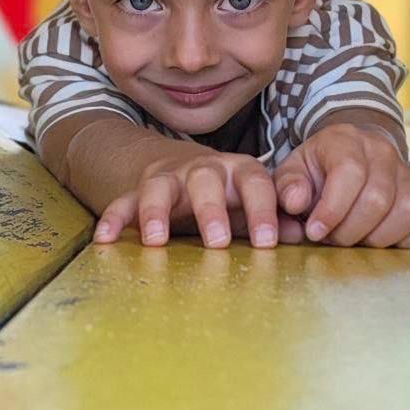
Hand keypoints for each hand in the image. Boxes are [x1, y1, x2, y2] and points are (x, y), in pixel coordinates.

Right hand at [93, 151, 304, 249]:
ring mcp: (169, 178)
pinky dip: (114, 218)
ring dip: (157, 212)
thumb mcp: (252, 202)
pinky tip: (105, 239)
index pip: (254, 182)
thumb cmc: (229, 194)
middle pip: (206, 179)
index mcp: (238, 171)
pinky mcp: (140, 190)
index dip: (263, 210)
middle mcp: (203, 169)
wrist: (184, 167)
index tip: (269, 242)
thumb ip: (274, 218)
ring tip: (156, 240)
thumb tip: (303, 233)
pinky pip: (123, 201)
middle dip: (211, 210)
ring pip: (161, 187)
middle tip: (217, 242)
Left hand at [273, 122, 409, 247]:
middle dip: (350, 231)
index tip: (315, 232)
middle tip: (332, 239)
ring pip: (408, 211)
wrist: (355, 153)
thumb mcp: (294, 168)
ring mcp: (408, 174)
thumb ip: (287, 185)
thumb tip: (296, 203)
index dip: (332, 209)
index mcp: (347, 140)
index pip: (350, 173)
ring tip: (356, 239)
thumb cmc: (321, 166)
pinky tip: (382, 240)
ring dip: (378, 238)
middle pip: (378, 199)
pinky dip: (407, 240)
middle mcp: (383, 152)